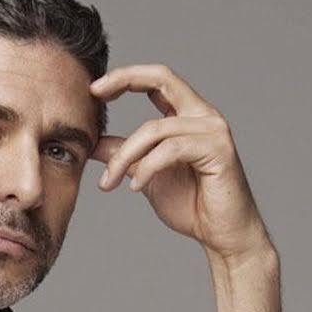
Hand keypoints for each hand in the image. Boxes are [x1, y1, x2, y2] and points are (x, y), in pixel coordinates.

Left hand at [88, 64, 272, 263]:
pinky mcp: (218, 150)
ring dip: (124, 157)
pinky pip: (170, 150)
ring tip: (108, 182)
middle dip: (125, 79)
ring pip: (154, 129)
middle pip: (163, 78)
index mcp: (187, 115)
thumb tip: (92, 142)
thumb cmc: (190, 203)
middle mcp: (203, 115)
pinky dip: (146, 169)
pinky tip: (136, 187)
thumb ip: (123, 154)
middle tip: (94, 91)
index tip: (94, 88)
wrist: (220, 234)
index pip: (156, 80)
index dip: (125, 77)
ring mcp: (213, 130)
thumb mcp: (145, 173)